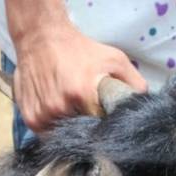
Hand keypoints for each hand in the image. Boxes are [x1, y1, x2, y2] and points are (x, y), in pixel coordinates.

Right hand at [12, 23, 146, 131]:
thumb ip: (133, 83)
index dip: (108, 131)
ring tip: (76, 114)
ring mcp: (43, 115)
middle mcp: (60, 107)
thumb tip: (145, 106)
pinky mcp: (31, 119)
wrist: (41, 38)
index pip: (102, 129)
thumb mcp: (114, 59)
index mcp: (82, 94)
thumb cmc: (80, 49)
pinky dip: (55, 129)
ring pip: (65, 138)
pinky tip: (61, 114)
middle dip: (91, 131)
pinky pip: (48, 136)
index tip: (110, 129)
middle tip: (94, 119)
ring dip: (72, 131)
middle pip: (83, 135)